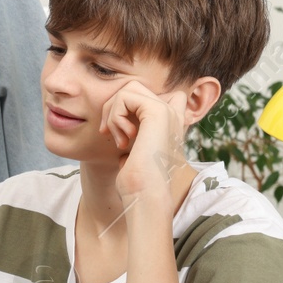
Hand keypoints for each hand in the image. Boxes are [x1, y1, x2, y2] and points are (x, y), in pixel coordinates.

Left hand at [100, 80, 189, 201]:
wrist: (145, 195)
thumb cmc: (136, 181)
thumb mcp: (132, 151)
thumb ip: (132, 133)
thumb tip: (110, 123)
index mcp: (170, 122)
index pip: (160, 92)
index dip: (132, 104)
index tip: (124, 132)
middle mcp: (172, 114)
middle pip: (135, 87)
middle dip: (114, 106)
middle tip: (109, 133)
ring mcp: (167, 111)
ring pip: (128, 88)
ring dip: (113, 112)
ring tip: (118, 138)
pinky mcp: (157, 111)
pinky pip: (125, 96)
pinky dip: (115, 116)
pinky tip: (122, 138)